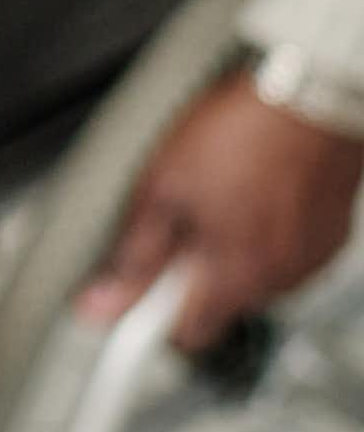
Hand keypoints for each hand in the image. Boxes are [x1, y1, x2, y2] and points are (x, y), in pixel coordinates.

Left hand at [77, 72, 363, 352]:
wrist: (307, 97)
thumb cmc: (240, 133)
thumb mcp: (161, 188)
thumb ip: (134, 254)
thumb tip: (102, 301)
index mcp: (235, 276)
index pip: (185, 334)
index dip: (149, 316)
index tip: (126, 300)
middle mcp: (280, 280)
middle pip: (218, 300)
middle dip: (189, 268)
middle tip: (174, 215)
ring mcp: (309, 259)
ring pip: (251, 272)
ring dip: (227, 246)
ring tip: (218, 189)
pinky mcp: (329, 237)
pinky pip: (283, 249)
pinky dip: (262, 230)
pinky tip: (251, 188)